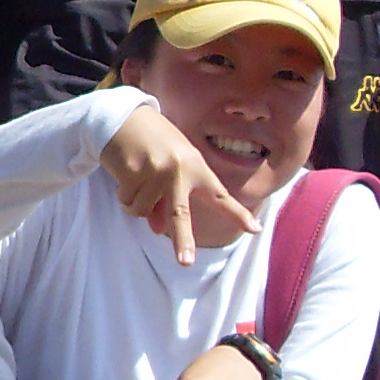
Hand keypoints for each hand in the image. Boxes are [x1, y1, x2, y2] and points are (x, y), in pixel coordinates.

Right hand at [99, 101, 257, 267]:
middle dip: (183, 240)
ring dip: (137, 204)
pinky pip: (128, 202)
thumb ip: (170, 199)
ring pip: (143, 212)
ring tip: (138, 179)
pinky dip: (124, 196)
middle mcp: (179, 171)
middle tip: (186, 263)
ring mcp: (155, 172)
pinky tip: (125, 175)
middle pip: (180, 214)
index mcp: (196, 167)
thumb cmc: (155, 143)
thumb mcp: (171, 167)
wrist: (125, 116)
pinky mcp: (132, 173)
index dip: (237, 214)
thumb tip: (157, 230)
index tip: (255, 229)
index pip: (221, 196)